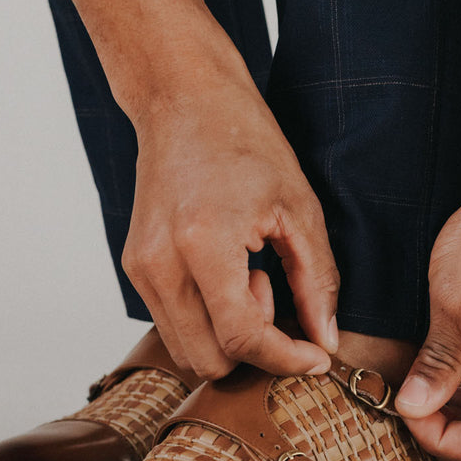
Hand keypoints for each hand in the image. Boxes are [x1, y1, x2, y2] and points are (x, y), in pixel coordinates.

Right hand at [121, 42, 339, 379]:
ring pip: (186, 351)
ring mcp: (140, 269)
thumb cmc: (244, 141)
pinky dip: (208, 320)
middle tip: (274, 292)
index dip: (285, 359)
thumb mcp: (299, 208)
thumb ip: (316, 281)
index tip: (315, 356)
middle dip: (254, 348)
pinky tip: (229, 274)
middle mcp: (160, 263)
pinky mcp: (134, 268)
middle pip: (208, 360)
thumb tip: (325, 341)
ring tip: (250, 279)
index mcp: (203, 244)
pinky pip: (173, 325)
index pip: (241, 338)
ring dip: (228, 336)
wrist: (183, 100)